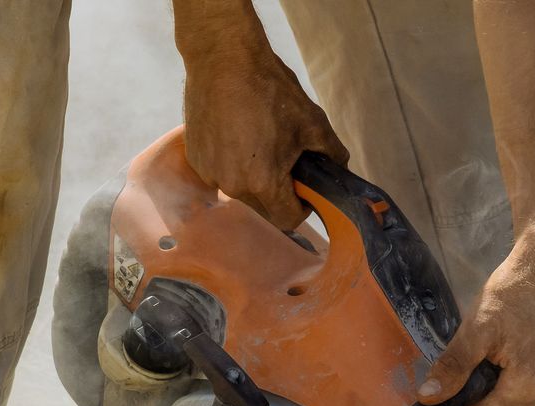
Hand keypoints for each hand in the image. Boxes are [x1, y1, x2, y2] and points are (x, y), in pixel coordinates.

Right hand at [180, 32, 347, 230]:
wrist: (222, 57)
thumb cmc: (268, 88)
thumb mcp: (313, 122)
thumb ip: (333, 155)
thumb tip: (339, 169)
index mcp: (263, 182)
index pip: (288, 219)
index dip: (303, 207)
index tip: (305, 189)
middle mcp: (232, 185)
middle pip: (264, 208)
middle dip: (279, 194)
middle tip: (285, 162)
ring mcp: (210, 172)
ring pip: (241, 192)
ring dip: (254, 180)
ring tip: (260, 145)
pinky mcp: (196, 158)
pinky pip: (221, 174)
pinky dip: (232, 165)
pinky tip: (237, 136)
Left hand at [418, 227, 534, 405]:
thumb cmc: (511, 295)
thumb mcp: (476, 328)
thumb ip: (454, 367)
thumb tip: (428, 398)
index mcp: (529, 385)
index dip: (476, 396)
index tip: (479, 369)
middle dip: (501, 388)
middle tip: (502, 354)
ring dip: (524, 383)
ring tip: (524, 350)